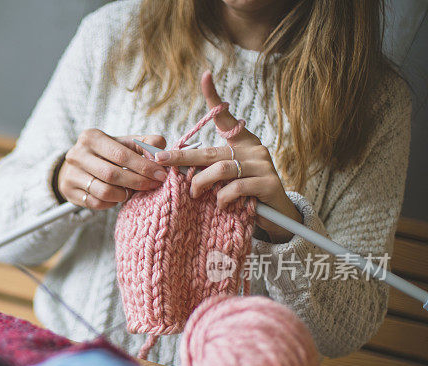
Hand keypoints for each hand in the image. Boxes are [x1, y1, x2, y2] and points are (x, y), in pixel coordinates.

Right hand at [58, 129, 168, 209]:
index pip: (121, 154)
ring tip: (132, 191)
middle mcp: (77, 154)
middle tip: (153, 185)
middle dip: (137, 182)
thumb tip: (160, 153)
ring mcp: (71, 174)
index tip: (160, 174)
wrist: (78, 165)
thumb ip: (145, 144)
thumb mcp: (124, 143)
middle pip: (112, 174)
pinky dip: (111, 203)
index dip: (143, 166)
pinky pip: (96, 203)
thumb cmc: (108, 154)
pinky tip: (118, 196)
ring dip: (124, 194)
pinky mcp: (69, 191)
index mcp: (91, 137)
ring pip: (103, 191)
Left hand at [151, 71, 301, 241]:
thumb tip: (178, 167)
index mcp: (242, 142)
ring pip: (222, 169)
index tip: (205, 75)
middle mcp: (254, 149)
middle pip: (211, 150)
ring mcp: (263, 165)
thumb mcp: (226, 178)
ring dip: (202, 182)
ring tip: (194, 193)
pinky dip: (223, 197)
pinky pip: (236, 188)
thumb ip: (209, 169)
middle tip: (161, 160)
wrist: (278, 215)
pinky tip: (221, 204)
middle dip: (183, 156)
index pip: (225, 117)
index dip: (214, 97)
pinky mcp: (269, 184)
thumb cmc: (245, 194)